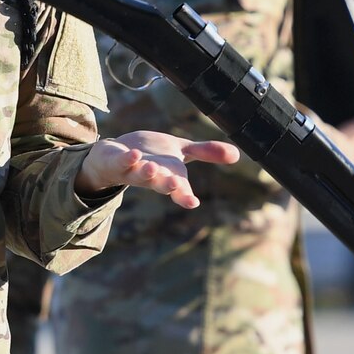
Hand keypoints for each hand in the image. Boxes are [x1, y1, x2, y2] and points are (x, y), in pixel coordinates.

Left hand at [75, 131, 240, 208]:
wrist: (115, 156)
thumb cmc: (152, 156)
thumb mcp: (182, 152)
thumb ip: (207, 153)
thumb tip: (238, 154)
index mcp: (169, 177)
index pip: (180, 190)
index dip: (185, 196)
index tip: (193, 202)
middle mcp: (152, 178)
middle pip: (161, 184)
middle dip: (168, 185)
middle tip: (175, 185)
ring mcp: (133, 171)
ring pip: (140, 175)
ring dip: (147, 173)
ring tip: (152, 168)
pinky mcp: (117, 161)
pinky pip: (121, 162)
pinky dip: (127, 159)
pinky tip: (133, 155)